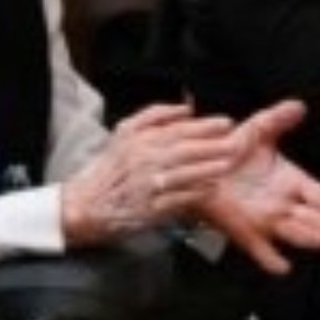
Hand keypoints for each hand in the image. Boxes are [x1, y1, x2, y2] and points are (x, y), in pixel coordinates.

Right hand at [60, 101, 246, 245]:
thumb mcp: (123, 133)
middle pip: (185, 150)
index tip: (226, 122)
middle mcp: (143, 162)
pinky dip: (195, 193)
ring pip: (183, 174)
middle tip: (235, 142)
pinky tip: (211, 187)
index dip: (205, 126)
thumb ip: (155, 116)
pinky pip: (177, 199)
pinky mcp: (149, 210)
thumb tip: (186, 108)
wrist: (84, 205)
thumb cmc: (108, 169)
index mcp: (139, 141)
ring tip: (228, 163)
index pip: (178, 130)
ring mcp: (146, 187)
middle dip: (213, 146)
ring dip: (208, 168)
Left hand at [193, 100, 319, 273]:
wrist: (201, 167)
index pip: (318, 193)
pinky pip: (260, 250)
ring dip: (305, 237)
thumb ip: (278, 119)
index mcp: (291, 181)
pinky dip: (270, 260)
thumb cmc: (232, 150)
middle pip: (310, 216)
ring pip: (291, 231)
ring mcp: (266, 220)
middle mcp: (283, 204)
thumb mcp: (257, 130)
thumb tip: (298, 105)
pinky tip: (282, 267)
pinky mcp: (246, 232)